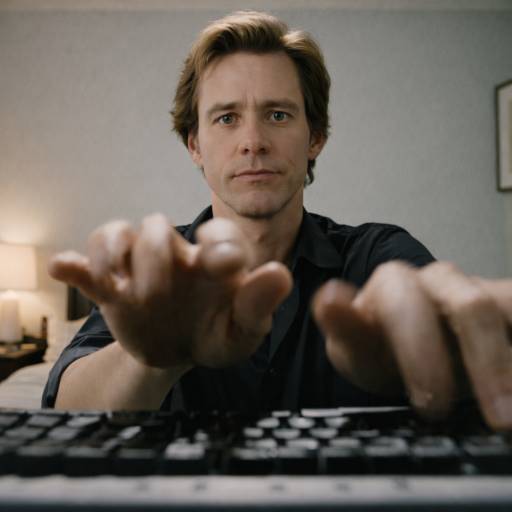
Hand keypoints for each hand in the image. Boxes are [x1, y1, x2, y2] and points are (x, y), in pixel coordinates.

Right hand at [48, 214, 291, 369]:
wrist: (181, 351)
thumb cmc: (217, 334)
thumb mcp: (243, 329)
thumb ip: (259, 303)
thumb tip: (279, 274)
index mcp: (214, 259)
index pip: (219, 233)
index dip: (219, 243)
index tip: (221, 266)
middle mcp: (177, 253)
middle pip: (158, 226)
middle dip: (156, 256)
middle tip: (157, 296)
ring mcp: (141, 267)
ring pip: (120, 234)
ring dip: (114, 254)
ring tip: (117, 284)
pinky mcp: (113, 288)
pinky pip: (87, 266)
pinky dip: (75, 265)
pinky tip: (64, 268)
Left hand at [313, 261, 511, 429]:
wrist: (415, 350)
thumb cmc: (381, 349)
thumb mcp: (357, 347)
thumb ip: (343, 326)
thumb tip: (329, 298)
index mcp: (395, 284)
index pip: (407, 304)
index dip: (422, 353)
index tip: (432, 402)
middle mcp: (440, 279)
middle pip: (471, 307)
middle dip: (483, 366)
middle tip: (490, 419)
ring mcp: (478, 288)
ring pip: (505, 310)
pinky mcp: (506, 304)